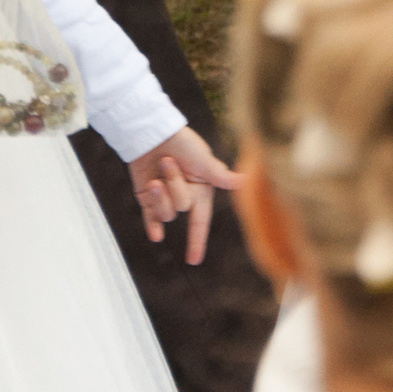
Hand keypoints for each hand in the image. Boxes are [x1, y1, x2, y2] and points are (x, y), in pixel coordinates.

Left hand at [128, 126, 242, 264]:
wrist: (153, 132)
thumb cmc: (183, 143)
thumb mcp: (204, 160)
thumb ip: (221, 176)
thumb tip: (245, 181)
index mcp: (201, 191)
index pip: (200, 221)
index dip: (197, 241)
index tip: (195, 260)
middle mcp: (184, 197)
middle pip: (180, 208)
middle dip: (174, 184)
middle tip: (168, 162)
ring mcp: (165, 198)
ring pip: (164, 212)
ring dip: (159, 193)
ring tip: (157, 172)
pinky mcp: (147, 196)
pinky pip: (149, 217)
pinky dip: (152, 227)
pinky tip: (156, 236)